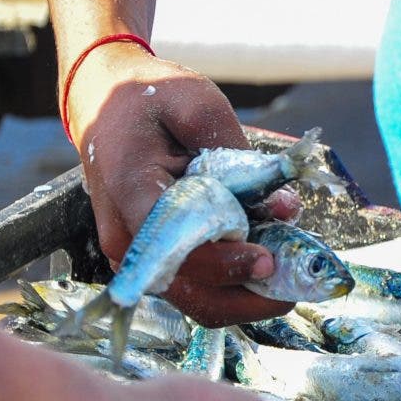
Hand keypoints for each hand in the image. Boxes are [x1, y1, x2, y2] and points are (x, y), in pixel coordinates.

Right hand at [65, 42, 299, 324]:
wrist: (106, 103)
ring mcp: (141, 256)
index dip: (228, 262)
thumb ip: (240, 155)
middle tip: (294, 284)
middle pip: (191, 292)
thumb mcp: (197, 103)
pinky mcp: (158, 261)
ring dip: (248, 296)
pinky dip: (237, 286)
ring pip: (198, 301)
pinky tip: (269, 262)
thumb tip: (284, 208)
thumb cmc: (150, 99)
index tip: (270, 259)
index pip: (179, 247)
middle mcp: (129, 238)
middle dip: (249, 297)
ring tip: (289, 275)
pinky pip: (199, 289)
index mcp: (131, 192)